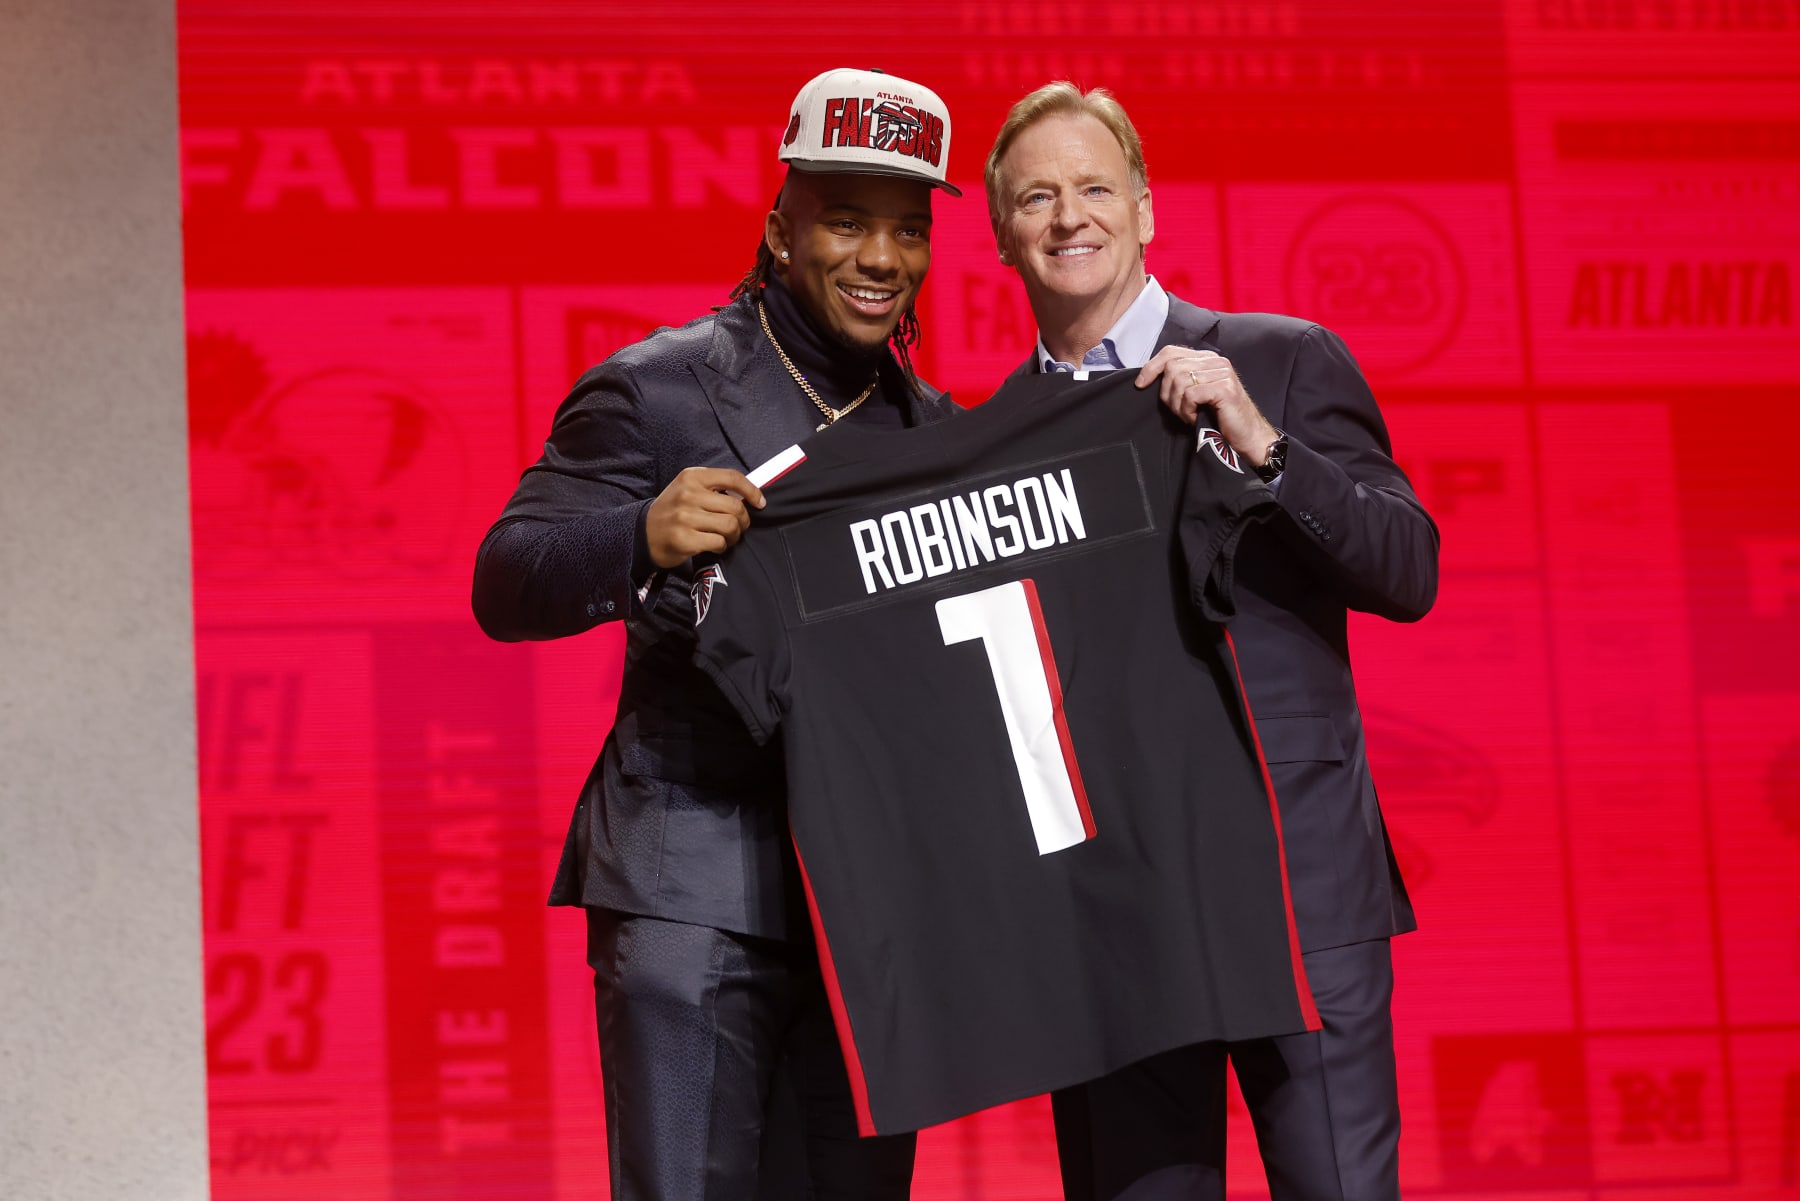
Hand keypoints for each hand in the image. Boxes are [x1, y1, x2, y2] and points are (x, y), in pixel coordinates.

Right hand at [645, 467, 764, 568]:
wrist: (644, 533)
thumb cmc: (673, 511)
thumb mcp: (688, 488)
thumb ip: (714, 487)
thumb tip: (748, 496)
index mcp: (692, 476)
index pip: (732, 477)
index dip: (752, 491)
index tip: (760, 503)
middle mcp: (688, 494)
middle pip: (735, 507)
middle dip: (743, 521)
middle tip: (737, 527)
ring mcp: (684, 517)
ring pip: (730, 526)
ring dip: (734, 536)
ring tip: (727, 537)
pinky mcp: (684, 539)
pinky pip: (719, 542)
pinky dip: (722, 547)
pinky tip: (715, 546)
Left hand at [1136, 345, 1280, 465]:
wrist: (1248, 437)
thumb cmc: (1220, 419)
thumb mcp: (1196, 396)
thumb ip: (1181, 381)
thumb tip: (1148, 377)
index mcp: (1208, 359)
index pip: (1171, 351)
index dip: (1151, 366)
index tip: (1140, 385)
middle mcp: (1216, 361)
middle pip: (1172, 367)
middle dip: (1167, 394)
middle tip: (1178, 412)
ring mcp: (1222, 372)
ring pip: (1179, 381)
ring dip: (1178, 406)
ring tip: (1190, 416)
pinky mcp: (1224, 387)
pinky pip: (1190, 394)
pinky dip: (1188, 411)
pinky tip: (1197, 419)